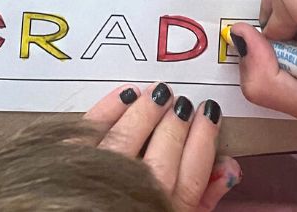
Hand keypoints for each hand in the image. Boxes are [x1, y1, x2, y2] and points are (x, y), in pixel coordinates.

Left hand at [82, 82, 240, 209]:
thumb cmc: (136, 208)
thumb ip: (205, 197)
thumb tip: (228, 167)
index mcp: (169, 210)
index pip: (195, 169)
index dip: (205, 136)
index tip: (208, 113)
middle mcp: (138, 194)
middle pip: (164, 151)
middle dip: (177, 121)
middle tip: (182, 104)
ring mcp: (100, 179)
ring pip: (128, 138)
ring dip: (147, 111)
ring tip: (157, 95)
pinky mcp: (68, 165)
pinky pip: (89, 131)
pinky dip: (107, 110)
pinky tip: (123, 96)